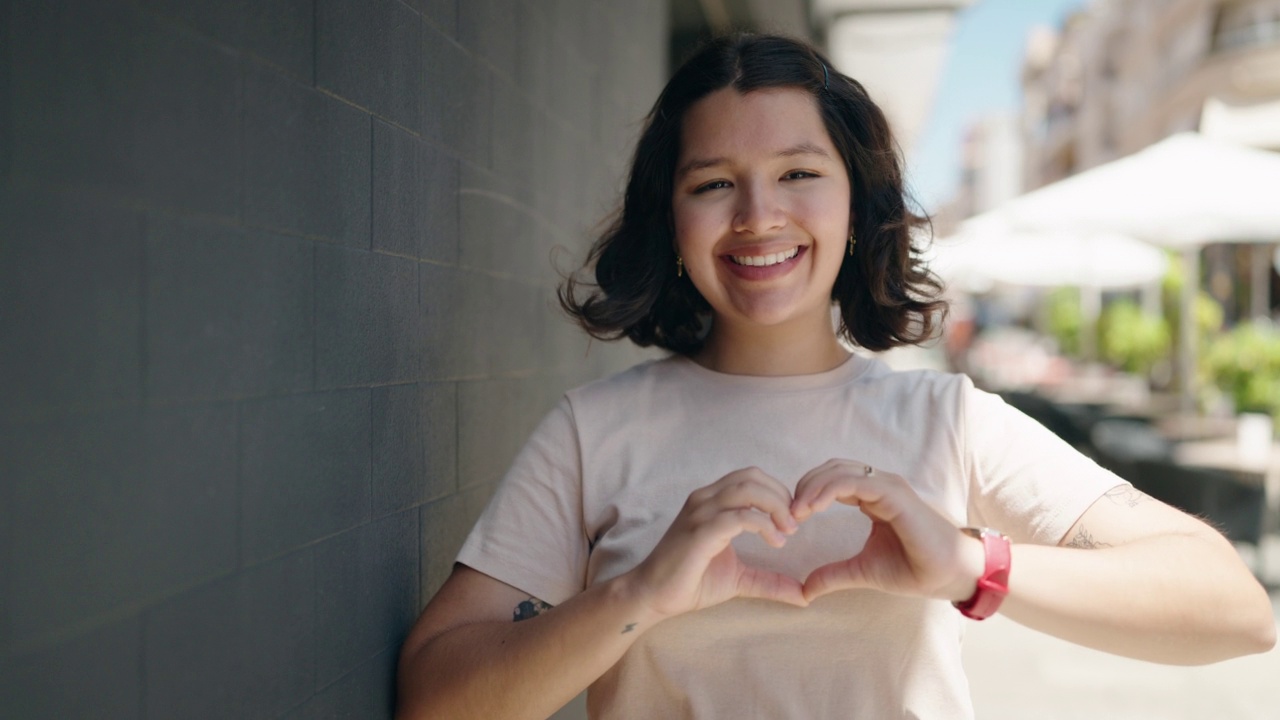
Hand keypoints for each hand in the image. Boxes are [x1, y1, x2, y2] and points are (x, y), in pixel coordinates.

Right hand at [627, 467, 808, 619]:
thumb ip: (768, 581)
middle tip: (794, 524)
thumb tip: (803, 596)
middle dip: (781, 497)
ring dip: (776, 507)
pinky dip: (764, 526)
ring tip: (787, 532)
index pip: (751, 477)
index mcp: (711, 501)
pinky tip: (775, 542)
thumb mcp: (738, 579)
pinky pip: (740, 517)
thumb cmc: (691, 582)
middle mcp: (704, 500)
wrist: (653, 596)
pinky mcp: (701, 532)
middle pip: (752, 477)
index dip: (778, 492)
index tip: (792, 520)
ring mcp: (701, 513)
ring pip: (748, 490)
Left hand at [791, 459, 982, 602]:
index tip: (790, 519)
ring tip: (796, 512)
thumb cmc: (915, 569)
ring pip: (839, 471)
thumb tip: (804, 590)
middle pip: (831, 470)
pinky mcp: (895, 494)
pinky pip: (856, 482)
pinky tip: (813, 508)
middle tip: (787, 514)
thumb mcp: (863, 571)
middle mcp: (879, 486)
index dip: (807, 493)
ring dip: (812, 487)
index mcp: (872, 498)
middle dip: (804, 486)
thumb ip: (834, 574)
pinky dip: (829, 490)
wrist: (950, 576)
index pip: (832, 480)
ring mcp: (888, 487)